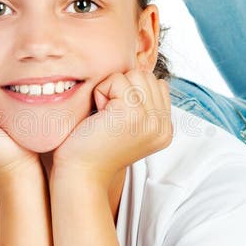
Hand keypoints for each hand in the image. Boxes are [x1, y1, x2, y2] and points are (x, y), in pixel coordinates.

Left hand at [51, 68, 173, 185]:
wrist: (81, 173)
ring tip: (104, 115)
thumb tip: (140, 72)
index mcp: (164, 129)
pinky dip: (101, 92)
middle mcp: (162, 126)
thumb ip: (142, 104)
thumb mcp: (128, 126)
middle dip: (122, 88)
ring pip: (134, 75)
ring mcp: (150, 120)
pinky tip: (98, 115)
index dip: (131, 91)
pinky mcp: (133, 114)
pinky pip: (117, 81)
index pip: (158, 85)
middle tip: (108, 116)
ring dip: (112, 89)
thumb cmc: (95, 148)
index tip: (117, 117)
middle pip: (147, 77)